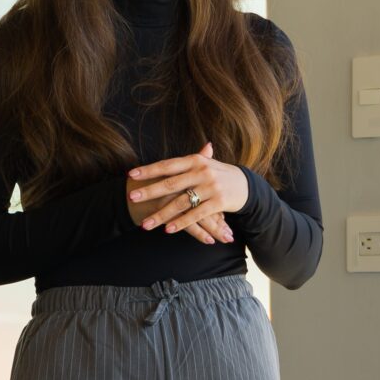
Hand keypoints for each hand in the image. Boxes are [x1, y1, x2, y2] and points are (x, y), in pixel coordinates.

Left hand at [128, 143, 249, 242]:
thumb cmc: (222, 174)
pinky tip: (168, 229)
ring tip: (146, 224)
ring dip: (162, 215)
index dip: (149, 170)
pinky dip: (181, 223)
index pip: (168, 165)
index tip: (132, 175)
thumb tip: (178, 149)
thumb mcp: (207, 163)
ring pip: (181, 203)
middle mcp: (202, 172)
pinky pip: (196, 214)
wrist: (247, 186)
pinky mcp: (218, 203)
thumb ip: (193, 158)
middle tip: (132, 197)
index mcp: (195, 161)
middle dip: (150, 192)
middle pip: (171, 183)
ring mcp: (210, 187)